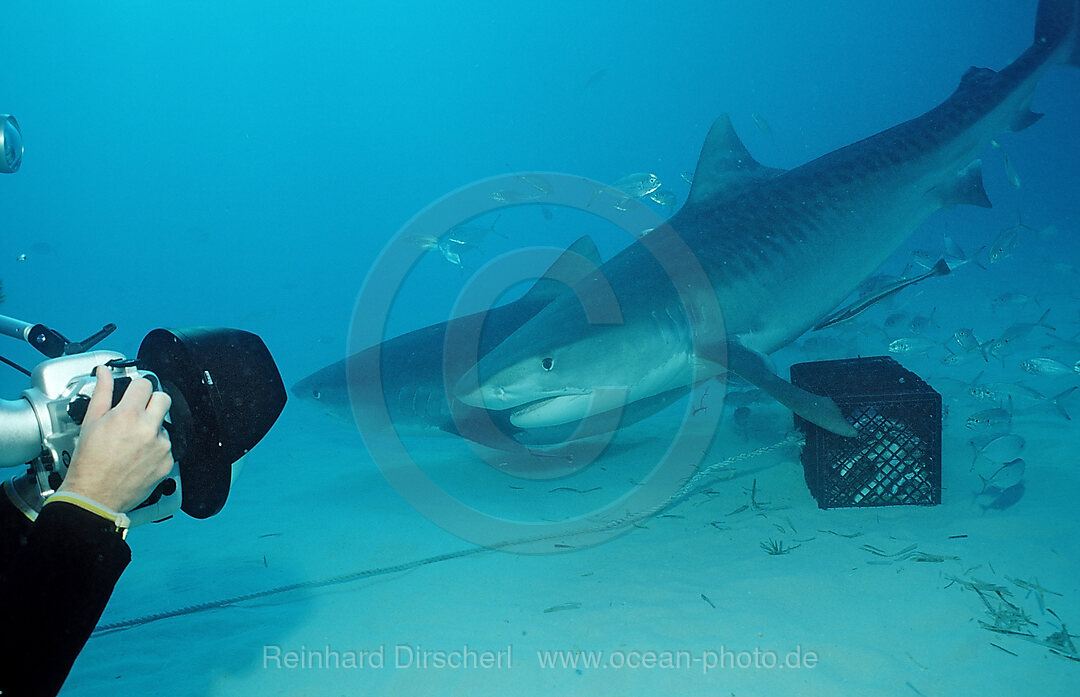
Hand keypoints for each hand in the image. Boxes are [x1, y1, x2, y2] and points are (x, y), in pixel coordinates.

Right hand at [58, 366, 174, 512]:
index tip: (133, 392)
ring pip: (165, 425)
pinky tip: (139, 456)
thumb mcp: (91, 422)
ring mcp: (161, 446)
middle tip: (138, 412)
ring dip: (153, 428)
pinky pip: (167, 447)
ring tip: (133, 442)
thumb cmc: (89, 462)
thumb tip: (104, 372)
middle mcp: (149, 429)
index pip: (145, 384)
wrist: (94, 496)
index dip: (137, 387)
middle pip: (163, 399)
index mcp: (129, 415)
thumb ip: (102, 393)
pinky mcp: (168, 462)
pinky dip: (156, 449)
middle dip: (151, 401)